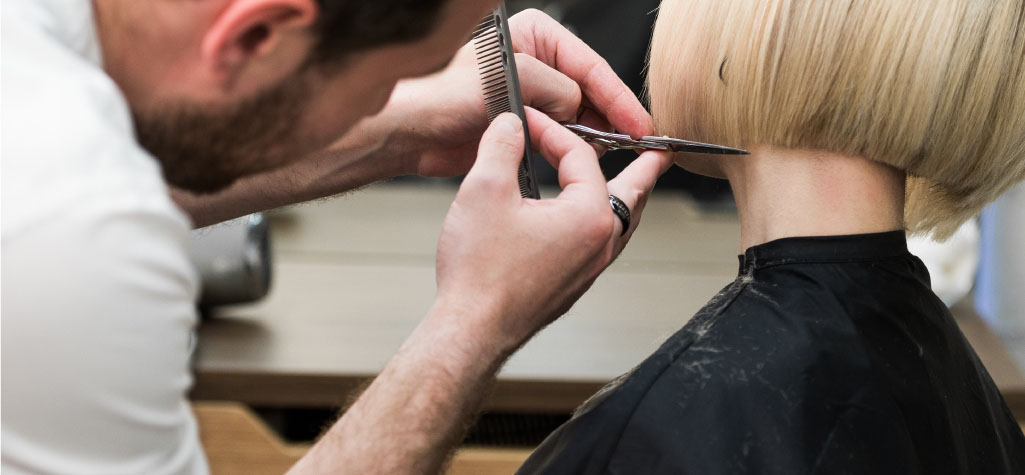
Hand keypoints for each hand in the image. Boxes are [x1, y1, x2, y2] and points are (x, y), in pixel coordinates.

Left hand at [387, 9, 653, 177]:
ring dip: (592, 134)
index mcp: (534, 36)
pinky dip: (574, 147)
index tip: (638, 123)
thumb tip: (580, 107)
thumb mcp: (514, 83)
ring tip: (607, 152)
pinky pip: (561, 134)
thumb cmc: (443, 98)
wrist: (412, 134)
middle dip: (609, 116)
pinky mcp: (525, 124)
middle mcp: (537, 61)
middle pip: (590, 90)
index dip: (618, 97)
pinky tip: (584, 159)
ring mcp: (532, 94)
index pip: (590, 65)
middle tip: (632, 142)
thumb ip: (558, 91)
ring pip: (579, 115)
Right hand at [432, 112, 671, 352]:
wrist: (470, 329)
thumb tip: (509, 123)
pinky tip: (585, 221)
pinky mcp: (572, 285)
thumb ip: (501, 146)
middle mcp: (599, 243)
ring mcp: (589, 268)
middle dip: (646, 167)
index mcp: (589, 216)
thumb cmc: (479, 272)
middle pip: (632, 193)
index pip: (581, 156)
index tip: (527, 121)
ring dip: (627, 196)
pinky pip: (601, 244)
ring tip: (635, 184)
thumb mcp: (484, 190)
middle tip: (663, 149)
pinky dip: (603, 221)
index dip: (552, 130)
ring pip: (620, 222)